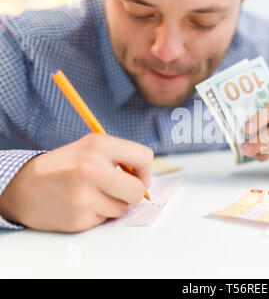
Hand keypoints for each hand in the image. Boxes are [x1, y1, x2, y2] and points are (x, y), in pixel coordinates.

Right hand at [0, 133, 153, 232]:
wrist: (24, 188)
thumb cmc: (64, 167)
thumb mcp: (90, 148)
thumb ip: (120, 157)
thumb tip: (146, 179)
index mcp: (98, 145)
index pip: (144, 157)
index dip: (144, 170)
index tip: (136, 175)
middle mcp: (91, 168)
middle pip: (138, 191)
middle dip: (133, 193)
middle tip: (120, 190)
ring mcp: (84, 196)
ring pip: (123, 208)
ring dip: (113, 204)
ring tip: (93, 194)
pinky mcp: (79, 219)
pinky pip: (105, 220)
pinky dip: (98, 215)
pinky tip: (82, 205)